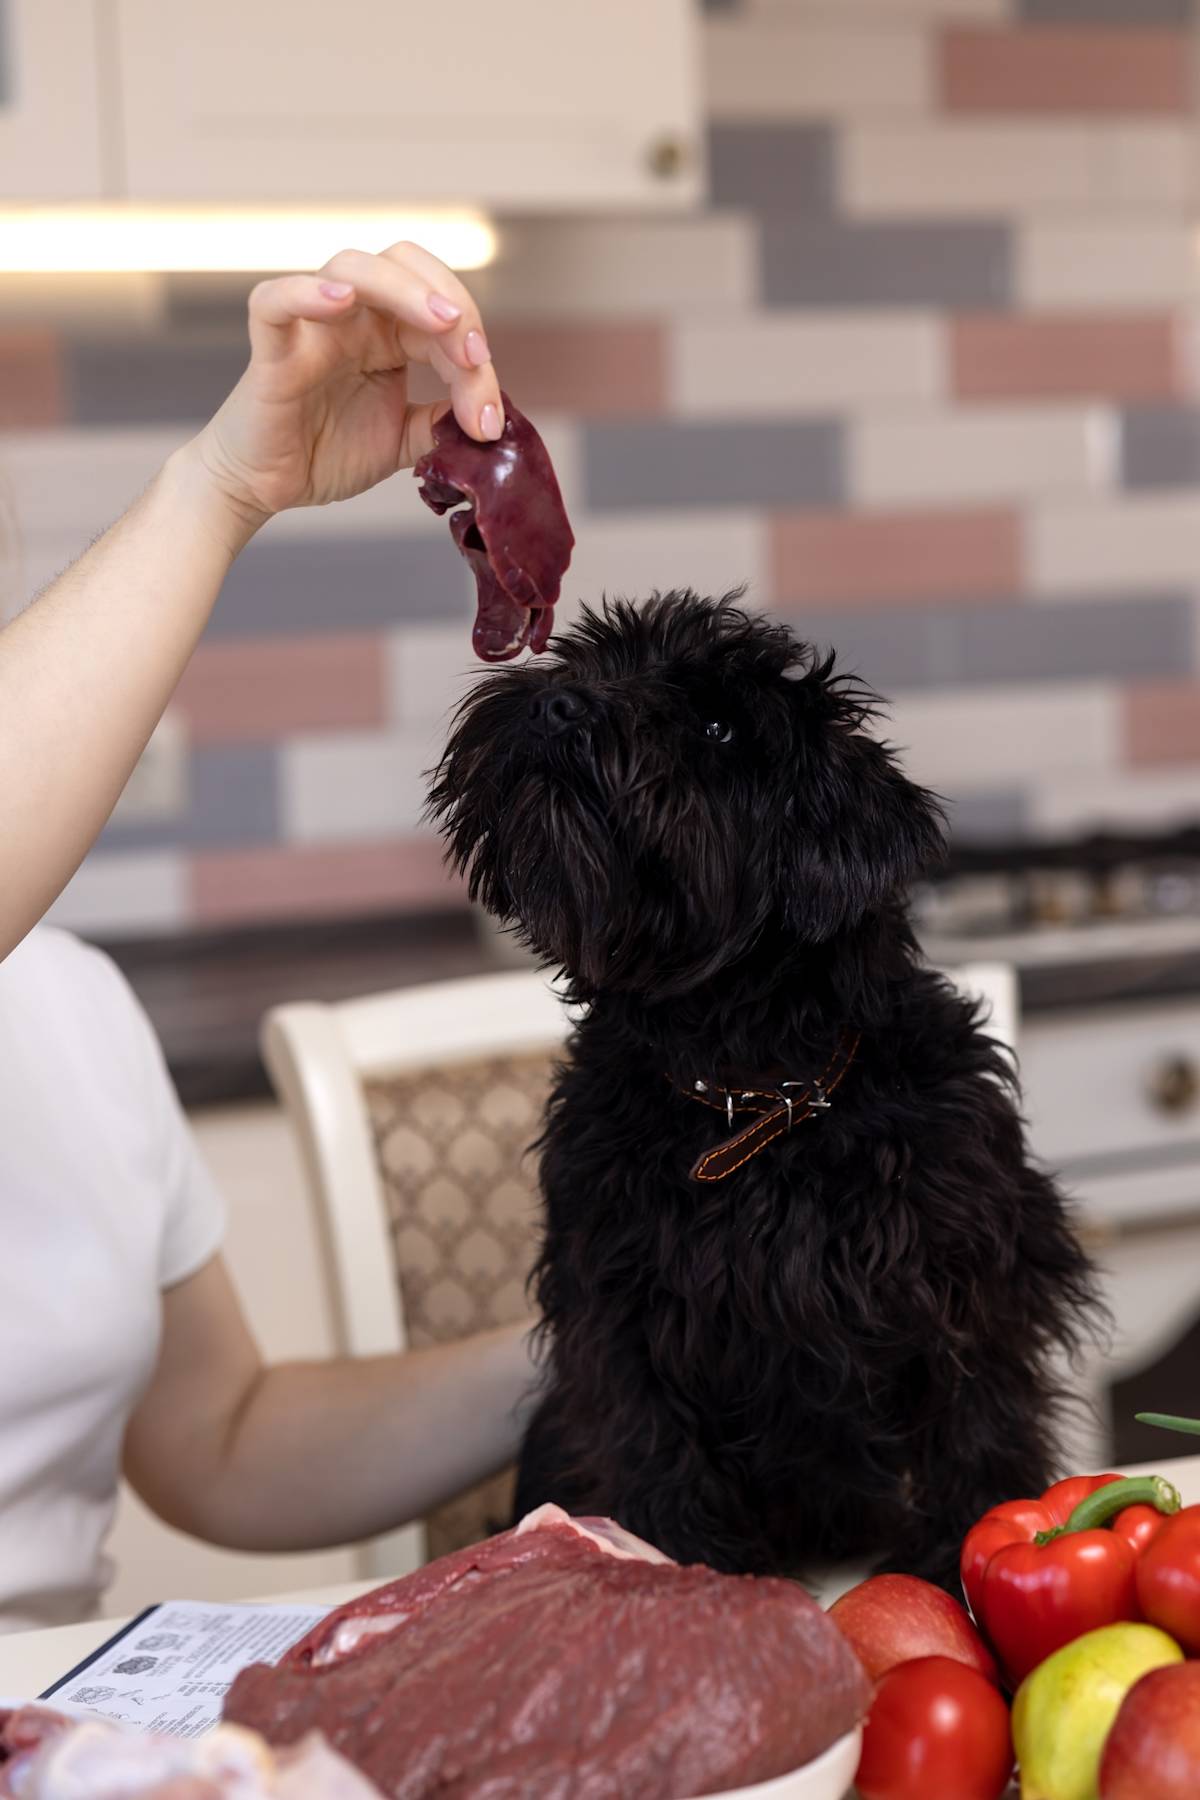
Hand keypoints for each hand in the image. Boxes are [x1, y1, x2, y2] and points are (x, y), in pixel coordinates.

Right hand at [190, 240, 502, 528]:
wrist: (265, 487)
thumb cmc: (325, 452)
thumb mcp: (404, 441)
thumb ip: (442, 424)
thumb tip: (491, 421)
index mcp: (387, 333)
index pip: (440, 311)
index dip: (473, 349)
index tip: (489, 413)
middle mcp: (353, 317)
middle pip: (404, 266)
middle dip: (452, 302)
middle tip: (474, 355)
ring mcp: (311, 325)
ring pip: (352, 267)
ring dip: (405, 290)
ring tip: (439, 323)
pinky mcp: (271, 349)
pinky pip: (276, 300)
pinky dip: (306, 292)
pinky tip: (340, 300)